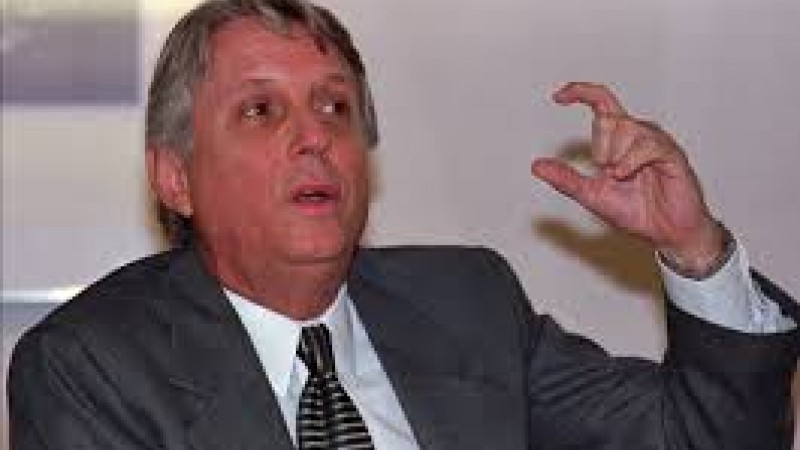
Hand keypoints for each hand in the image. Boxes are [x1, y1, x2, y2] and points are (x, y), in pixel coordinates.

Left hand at [532, 82, 724, 275]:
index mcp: (619, 139)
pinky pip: (647, 144)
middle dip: (600, 149)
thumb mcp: (591, 195)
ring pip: (626, 127)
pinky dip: (630, 160)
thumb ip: (566, 179)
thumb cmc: (636, 210)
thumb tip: (536, 166)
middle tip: (611, 174)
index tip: (557, 97)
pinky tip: (624, 174)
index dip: (580, 92)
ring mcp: (656, 142)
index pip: (601, 102)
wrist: (665, 232)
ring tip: (623, 177)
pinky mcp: (671, 154)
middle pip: (606, 118)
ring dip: (616, 157)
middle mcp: (638, 133)